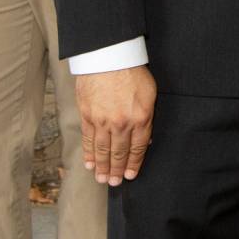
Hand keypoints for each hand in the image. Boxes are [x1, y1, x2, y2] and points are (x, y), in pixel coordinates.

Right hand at [75, 66, 156, 184]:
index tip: (130, 175)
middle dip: (117, 170)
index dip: (134, 164)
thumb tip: (145, 139)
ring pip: (102, 150)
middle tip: (114, 183)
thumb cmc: (132, 72)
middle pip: (119, 153)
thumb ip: (148, 117)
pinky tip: (89, 163)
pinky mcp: (88, 116)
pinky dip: (89, 153)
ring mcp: (103, 121)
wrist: (109, 56)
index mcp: (141, 118)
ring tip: (101, 179)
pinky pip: (89, 140)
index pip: (138, 148)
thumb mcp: (150, 94)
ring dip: (102, 167)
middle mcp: (122, 123)